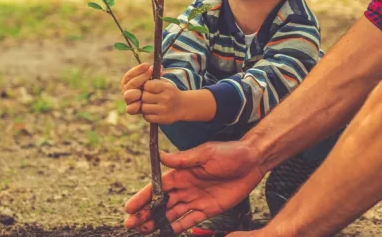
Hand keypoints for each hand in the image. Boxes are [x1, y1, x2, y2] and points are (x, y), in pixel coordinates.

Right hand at [120, 63, 153, 114]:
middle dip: (141, 77)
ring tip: (144, 90)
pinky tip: (141, 103)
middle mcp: (126, 91)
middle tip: (150, 72)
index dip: (138, 70)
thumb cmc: (153, 88)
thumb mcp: (154, 79)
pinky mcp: (132, 110)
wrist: (156, 102)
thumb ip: (155, 73)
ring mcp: (128, 100)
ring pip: (128, 96)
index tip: (147, 65)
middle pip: (130, 84)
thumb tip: (160, 68)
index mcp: (128, 82)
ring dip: (136, 92)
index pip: (130, 75)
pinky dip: (135, 106)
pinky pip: (130, 109)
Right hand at [123, 141, 265, 234]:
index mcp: (182, 172)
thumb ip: (183, 159)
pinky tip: (165, 232)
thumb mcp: (206, 153)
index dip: (143, 198)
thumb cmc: (229, 153)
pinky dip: (177, 227)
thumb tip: (160, 156)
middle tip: (130, 224)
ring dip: (157, 221)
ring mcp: (196, 198)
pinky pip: (190, 220)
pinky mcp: (208, 208)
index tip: (129, 208)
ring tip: (142, 230)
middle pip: (161, 203)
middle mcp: (186, 186)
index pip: (158, 187)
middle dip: (145, 213)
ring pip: (172, 213)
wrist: (252, 161)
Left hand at [140, 79, 184, 124]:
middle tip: (150, 97)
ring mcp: (164, 110)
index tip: (149, 89)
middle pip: (144, 97)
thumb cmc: (169, 92)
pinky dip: (147, 114)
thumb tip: (140, 80)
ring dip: (145, 106)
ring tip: (151, 104)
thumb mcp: (165, 83)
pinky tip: (153, 111)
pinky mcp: (162, 119)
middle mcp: (166, 98)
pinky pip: (146, 117)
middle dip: (144, 97)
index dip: (146, 87)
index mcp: (166, 87)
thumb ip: (153, 80)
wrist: (183, 106)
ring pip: (144, 108)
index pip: (147, 85)